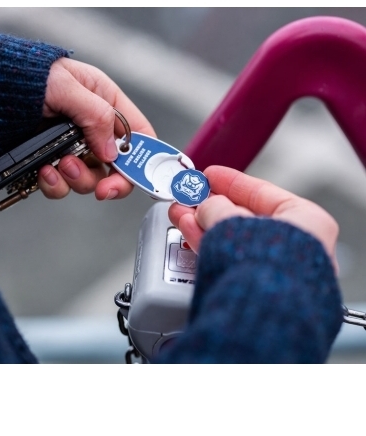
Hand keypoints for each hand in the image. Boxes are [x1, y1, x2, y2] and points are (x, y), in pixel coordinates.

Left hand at [38, 57, 155, 200]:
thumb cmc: (25, 74)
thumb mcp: (66, 86)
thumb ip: (96, 115)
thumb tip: (111, 151)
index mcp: (105, 102)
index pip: (138, 134)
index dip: (142, 158)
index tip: (133, 177)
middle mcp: (92, 127)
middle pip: (117, 166)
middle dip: (109, 180)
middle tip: (101, 189)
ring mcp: (71, 147)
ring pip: (89, 179)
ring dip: (78, 179)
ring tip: (61, 165)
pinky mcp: (51, 162)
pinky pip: (61, 184)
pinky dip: (55, 184)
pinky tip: (44, 172)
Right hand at [168, 165, 338, 271]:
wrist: (261, 311)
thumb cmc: (266, 266)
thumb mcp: (233, 220)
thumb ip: (216, 207)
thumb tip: (207, 207)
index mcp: (307, 222)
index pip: (264, 193)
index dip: (232, 182)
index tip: (210, 175)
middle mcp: (296, 247)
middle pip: (244, 217)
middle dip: (211, 206)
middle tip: (189, 196)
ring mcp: (276, 270)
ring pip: (233, 240)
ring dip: (203, 224)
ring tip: (180, 213)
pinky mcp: (256, 288)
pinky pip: (230, 258)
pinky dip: (208, 244)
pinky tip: (189, 233)